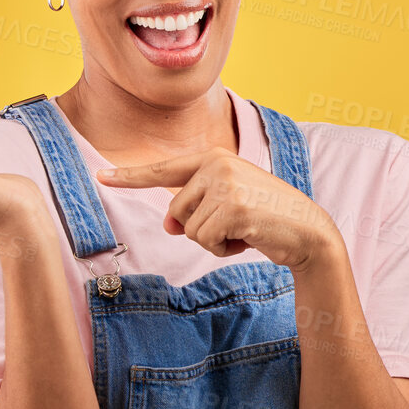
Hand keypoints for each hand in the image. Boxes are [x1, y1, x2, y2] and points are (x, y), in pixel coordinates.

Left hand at [96, 147, 335, 271]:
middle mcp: (217, 164)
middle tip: (233, 227)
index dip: (130, 177)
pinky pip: (206, 241)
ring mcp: (226, 184)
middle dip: (199, 229)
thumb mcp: (227, 206)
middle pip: (176, 211)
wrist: (307, 231)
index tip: (101, 177)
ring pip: (190, 230)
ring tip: (243, 232)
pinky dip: (223, 250)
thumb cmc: (266, 218)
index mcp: (214, 158)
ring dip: (214, 242)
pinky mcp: (233, 207)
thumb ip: (194, 208)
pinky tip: (247, 239)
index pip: (164, 170)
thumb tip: (169, 225)